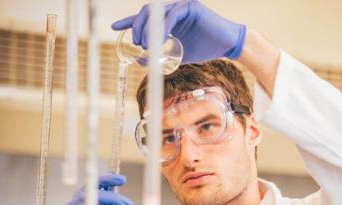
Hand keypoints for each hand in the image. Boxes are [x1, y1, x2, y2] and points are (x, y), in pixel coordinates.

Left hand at [111, 0, 245, 63]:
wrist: (227, 46)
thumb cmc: (205, 49)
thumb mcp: (177, 55)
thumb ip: (160, 56)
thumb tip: (140, 61)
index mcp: (168, 20)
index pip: (145, 18)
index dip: (128, 22)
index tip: (114, 28)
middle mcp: (172, 10)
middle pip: (146, 13)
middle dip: (137, 26)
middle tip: (137, 43)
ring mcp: (181, 6)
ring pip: (157, 13)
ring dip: (148, 29)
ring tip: (146, 45)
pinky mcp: (191, 7)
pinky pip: (172, 15)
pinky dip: (163, 27)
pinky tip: (161, 39)